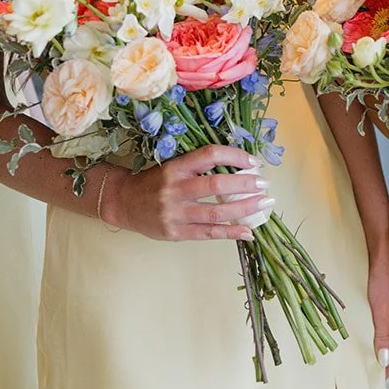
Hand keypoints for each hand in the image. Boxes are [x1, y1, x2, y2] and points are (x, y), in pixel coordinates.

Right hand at [102, 145, 268, 241]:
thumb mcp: (173, 166)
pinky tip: (248, 231)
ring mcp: (175, 214)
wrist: (123, 203)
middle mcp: (175, 190)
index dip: (234, 156)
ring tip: (264, 204)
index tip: (253, 162)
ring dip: (244, 209)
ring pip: (216, 212)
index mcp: (176, 168)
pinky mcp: (176, 233)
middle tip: (264, 184)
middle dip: (245, 185)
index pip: (209, 155)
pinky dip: (231, 233)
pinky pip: (208, 233)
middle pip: (216, 185)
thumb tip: (240, 168)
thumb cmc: (154, 182)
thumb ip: (200, 167)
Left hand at [366, 246, 388, 375]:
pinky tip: (374, 339)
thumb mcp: (380, 312)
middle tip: (369, 370)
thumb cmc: (383, 283)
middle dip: (387, 362)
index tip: (374, 376)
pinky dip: (383, 339)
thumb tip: (384, 361)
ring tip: (369, 357)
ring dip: (384, 351)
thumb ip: (383, 337)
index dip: (388, 368)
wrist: (384, 258)